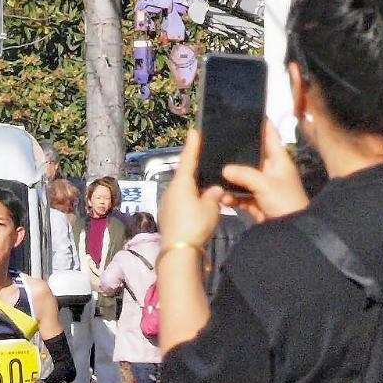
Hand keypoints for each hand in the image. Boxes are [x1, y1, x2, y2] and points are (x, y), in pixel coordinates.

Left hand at [156, 128, 226, 250]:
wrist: (178, 251)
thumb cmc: (195, 224)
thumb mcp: (211, 207)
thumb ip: (214, 195)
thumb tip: (215, 189)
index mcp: (182, 183)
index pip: (188, 159)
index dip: (193, 145)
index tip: (193, 131)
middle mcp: (171, 190)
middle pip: (185, 175)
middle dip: (195, 169)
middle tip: (205, 159)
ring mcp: (167, 204)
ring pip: (183, 190)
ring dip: (194, 187)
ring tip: (207, 185)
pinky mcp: (167, 216)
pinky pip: (181, 202)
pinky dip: (190, 199)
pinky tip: (199, 204)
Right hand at [219, 120, 309, 220]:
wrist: (290, 230)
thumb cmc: (285, 202)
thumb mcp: (264, 184)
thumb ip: (244, 174)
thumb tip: (224, 168)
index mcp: (279, 159)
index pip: (270, 134)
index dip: (260, 122)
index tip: (245, 113)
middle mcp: (271, 169)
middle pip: (251, 155)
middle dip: (236, 153)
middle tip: (218, 144)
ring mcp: (263, 185)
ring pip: (243, 177)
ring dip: (231, 179)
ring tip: (216, 176)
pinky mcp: (256, 201)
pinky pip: (240, 195)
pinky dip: (232, 196)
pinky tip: (223, 198)